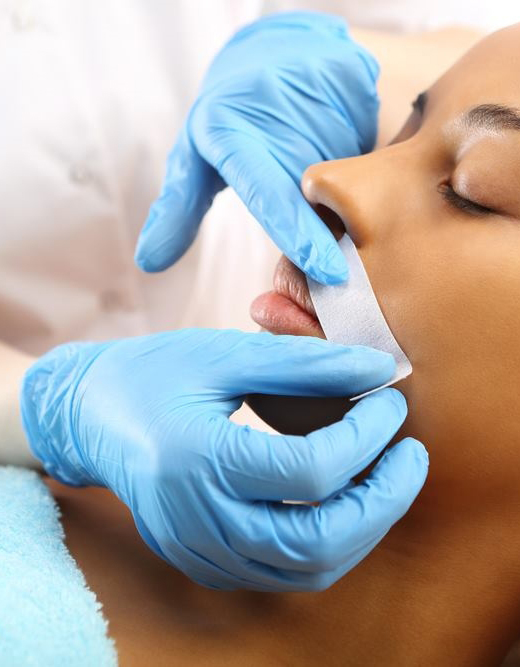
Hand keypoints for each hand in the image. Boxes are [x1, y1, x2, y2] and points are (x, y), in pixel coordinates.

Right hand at [21, 329, 426, 590]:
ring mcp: (199, 549)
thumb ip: (303, 362)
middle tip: (410, 455)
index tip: (389, 403)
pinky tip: (341, 501)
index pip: (311, 471)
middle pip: (318, 541)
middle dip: (383, 500)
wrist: (91, 416)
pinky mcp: (203, 560)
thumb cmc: (153, 374)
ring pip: (307, 569)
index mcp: (197, 459)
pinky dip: (328, 543)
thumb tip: (376, 367)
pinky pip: (282, 572)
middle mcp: (197, 520)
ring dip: (363, 527)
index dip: (367, 436)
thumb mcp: (223, 354)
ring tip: (385, 478)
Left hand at [135, 12, 379, 284]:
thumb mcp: (194, 157)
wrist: (271, 51)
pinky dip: (359, 157)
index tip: (328, 270)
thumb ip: (175, 210)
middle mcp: (275, 109)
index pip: (269, 194)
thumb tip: (149, 262)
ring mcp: (320, 89)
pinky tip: (337, 139)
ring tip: (314, 158)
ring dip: (341, 186)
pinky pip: (370, 142)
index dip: (298, 234)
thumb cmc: (228, 118)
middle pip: (317, 193)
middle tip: (306, 195)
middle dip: (321, 213)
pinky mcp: (355, 76)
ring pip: (350, 171)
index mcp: (229, 134)